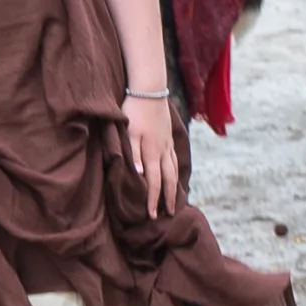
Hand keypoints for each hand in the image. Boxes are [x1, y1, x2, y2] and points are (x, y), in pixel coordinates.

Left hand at [122, 92, 179, 214]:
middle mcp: (162, 151)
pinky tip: (175, 173)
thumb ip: (133, 154)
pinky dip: (176, 170)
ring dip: (175, 186)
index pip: (153, 182)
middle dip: (168, 198)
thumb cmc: (133, 111)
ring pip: (174, 169)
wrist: (149, 90)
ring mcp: (168, 143)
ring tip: (176, 199)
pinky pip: (175, 158)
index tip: (152, 215)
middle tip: (169, 214)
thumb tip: (139, 175)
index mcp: (151, 152)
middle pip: (168, 180)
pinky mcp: (169, 136)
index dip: (153, 200)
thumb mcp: (128, 132)